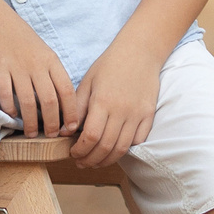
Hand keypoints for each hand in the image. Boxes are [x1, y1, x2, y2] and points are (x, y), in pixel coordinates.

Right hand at [0, 10, 80, 138]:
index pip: (67, 90)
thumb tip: (58, 97)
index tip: (71, 127)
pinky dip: (9, 107)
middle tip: (52, 136)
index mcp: (50, 59)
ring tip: (32, 134)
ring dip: (31, 122)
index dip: (71, 112)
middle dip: (52, 123)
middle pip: (50, 101)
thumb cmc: (16, 34)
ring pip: (28, 102)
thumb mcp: (40, 49)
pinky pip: (6, 93)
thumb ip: (49, 70)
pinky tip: (11, 115)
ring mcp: (17, 66)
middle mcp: (36, 64)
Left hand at [69, 40, 160, 166]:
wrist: (140, 51)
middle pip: (105, 147)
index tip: (73, 152)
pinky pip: (138, 141)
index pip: (90, 137)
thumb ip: (76, 108)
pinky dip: (126, 150)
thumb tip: (64, 132)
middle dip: (91, 160)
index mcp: (102, 102)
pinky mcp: (148, 115)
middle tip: (81, 162)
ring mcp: (137, 114)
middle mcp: (121, 111)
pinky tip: (115, 150)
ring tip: (96, 162)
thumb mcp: (87, 82)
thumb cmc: (110, 65)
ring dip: (107, 160)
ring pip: (122, 148)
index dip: (80, 150)